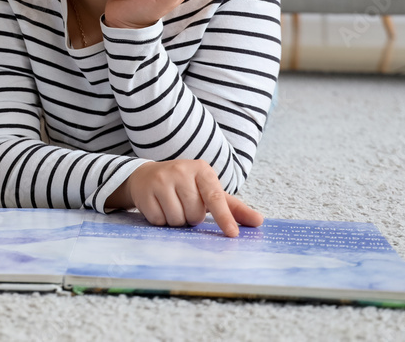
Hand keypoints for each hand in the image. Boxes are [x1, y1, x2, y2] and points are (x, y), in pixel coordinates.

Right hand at [106, 160, 263, 236]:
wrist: (146, 176)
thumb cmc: (184, 186)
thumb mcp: (208, 191)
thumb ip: (233, 207)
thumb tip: (259, 221)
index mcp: (202, 170)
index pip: (216, 197)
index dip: (224, 217)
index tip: (233, 234)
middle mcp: (181, 171)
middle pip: (194, 213)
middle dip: (191, 217)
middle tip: (185, 206)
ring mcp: (161, 180)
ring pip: (177, 219)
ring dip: (176, 220)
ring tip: (172, 206)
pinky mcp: (145, 191)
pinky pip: (159, 220)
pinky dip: (161, 220)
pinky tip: (159, 207)